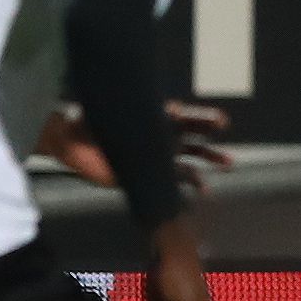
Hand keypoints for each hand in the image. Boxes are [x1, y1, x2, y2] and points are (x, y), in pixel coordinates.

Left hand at [37, 101, 234, 196]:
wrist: (71, 142)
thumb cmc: (89, 120)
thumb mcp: (110, 113)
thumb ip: (135, 113)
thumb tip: (170, 111)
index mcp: (155, 118)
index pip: (186, 117)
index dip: (203, 119)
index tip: (220, 122)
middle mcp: (162, 135)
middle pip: (194, 135)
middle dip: (211, 137)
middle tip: (227, 138)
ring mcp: (158, 156)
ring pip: (192, 157)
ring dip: (210, 159)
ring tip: (228, 163)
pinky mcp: (149, 175)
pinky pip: (176, 180)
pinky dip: (191, 183)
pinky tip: (203, 190)